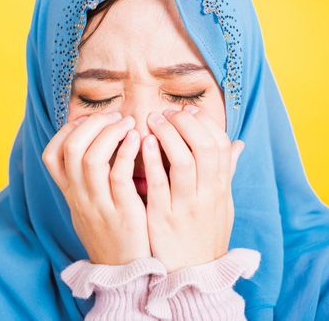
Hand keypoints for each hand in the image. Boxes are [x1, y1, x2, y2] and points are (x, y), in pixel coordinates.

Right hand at [42, 112, 150, 264]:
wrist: (124, 273)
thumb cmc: (110, 234)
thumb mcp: (88, 209)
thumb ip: (85, 182)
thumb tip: (91, 148)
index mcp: (70, 194)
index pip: (51, 155)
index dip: (67, 131)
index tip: (89, 121)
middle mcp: (79, 197)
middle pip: (71, 149)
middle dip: (92, 124)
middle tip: (115, 116)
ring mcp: (99, 204)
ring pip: (91, 158)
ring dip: (110, 133)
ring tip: (128, 123)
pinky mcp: (122, 212)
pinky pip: (118, 174)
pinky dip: (126, 150)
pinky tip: (137, 138)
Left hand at [142, 104, 244, 272]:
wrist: (193, 273)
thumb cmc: (204, 234)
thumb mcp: (222, 204)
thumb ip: (226, 172)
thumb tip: (239, 143)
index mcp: (220, 188)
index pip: (220, 145)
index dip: (204, 122)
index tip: (187, 109)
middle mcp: (207, 194)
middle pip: (204, 147)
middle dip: (185, 122)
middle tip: (166, 112)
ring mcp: (185, 206)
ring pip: (184, 161)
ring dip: (168, 134)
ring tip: (153, 120)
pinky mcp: (163, 218)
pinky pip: (160, 183)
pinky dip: (154, 160)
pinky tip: (145, 142)